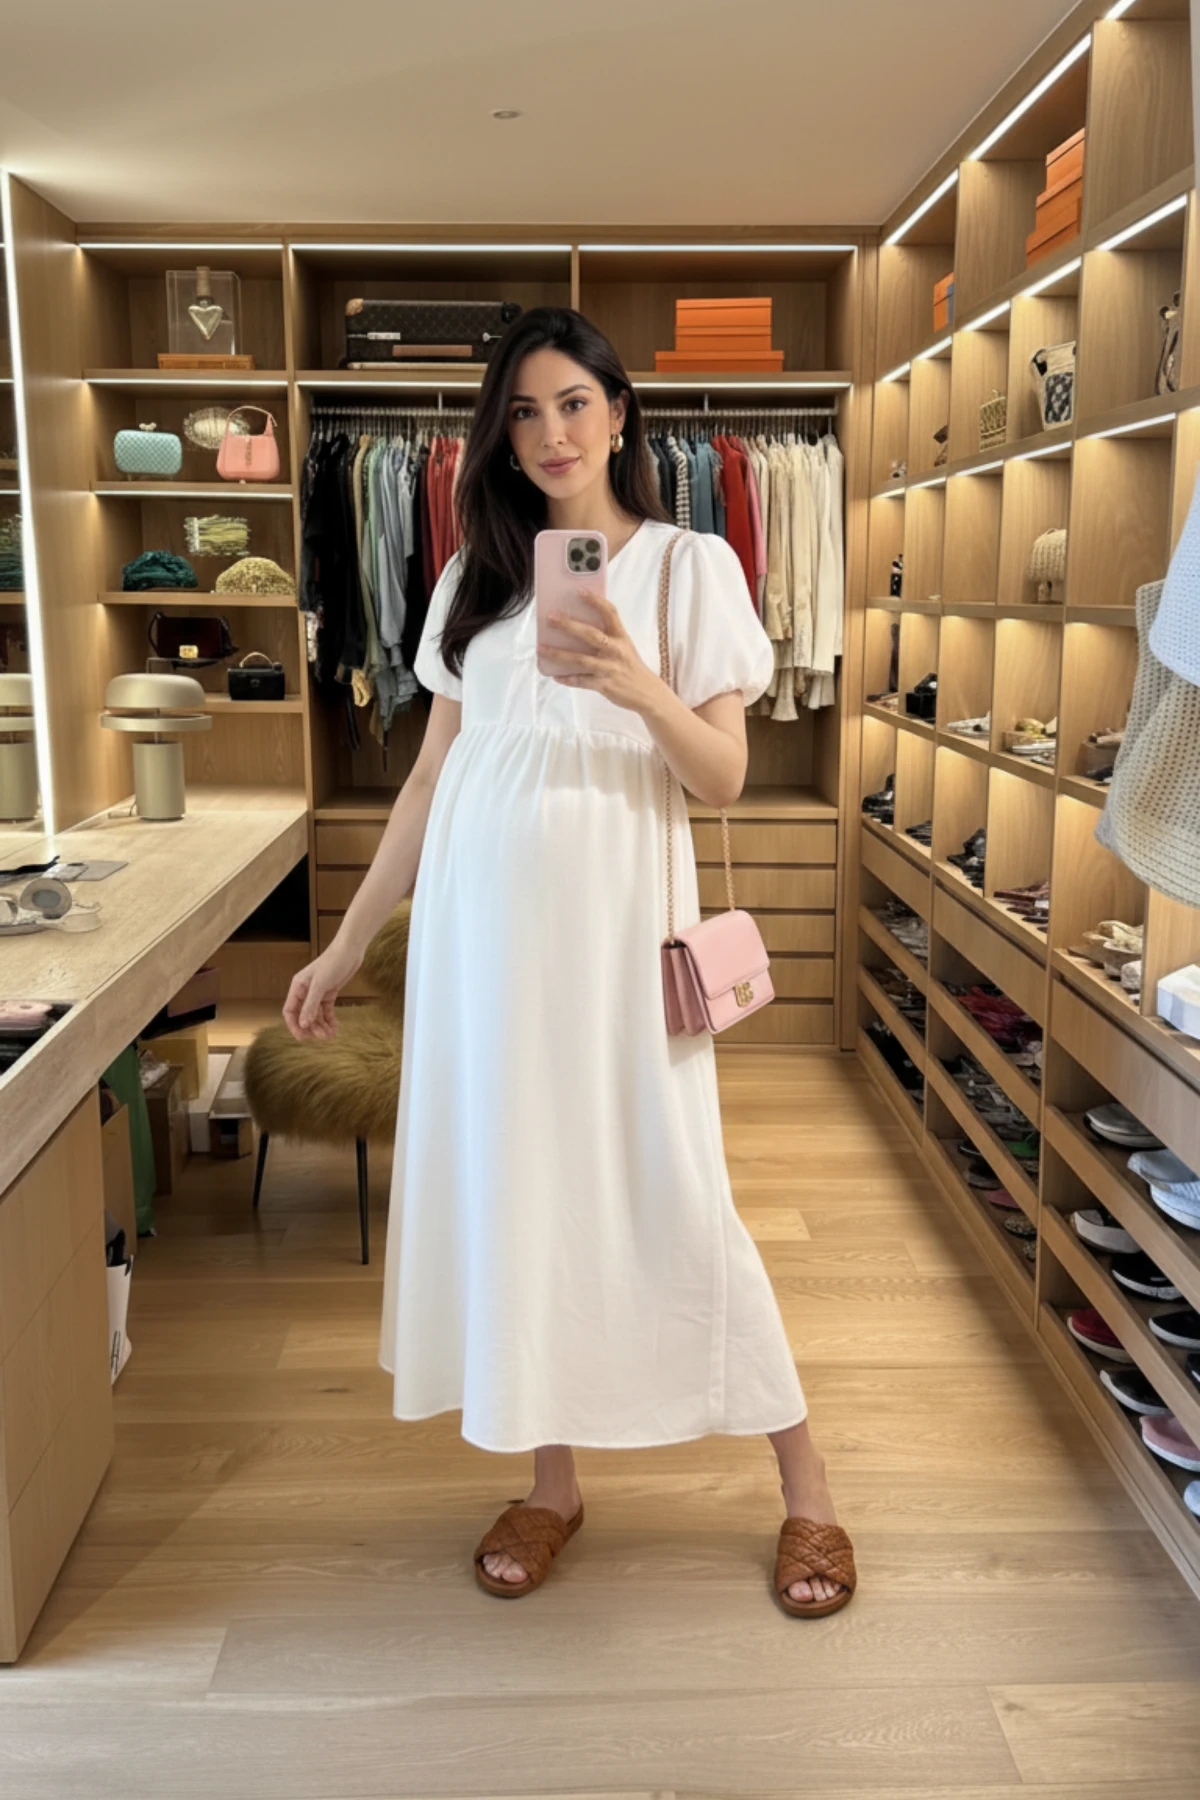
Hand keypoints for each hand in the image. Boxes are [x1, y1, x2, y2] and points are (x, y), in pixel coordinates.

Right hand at [283, 938, 364, 1041]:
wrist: (350, 950)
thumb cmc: (332, 963)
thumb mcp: (320, 985)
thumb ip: (311, 1005)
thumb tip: (303, 1024)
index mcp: (297, 987)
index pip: (290, 1011)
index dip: (294, 1025)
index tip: (303, 1037)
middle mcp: (305, 992)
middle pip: (304, 1016)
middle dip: (312, 1027)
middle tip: (323, 1037)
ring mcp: (318, 993)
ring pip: (316, 1015)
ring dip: (322, 1026)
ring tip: (331, 1035)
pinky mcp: (329, 993)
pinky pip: (326, 1011)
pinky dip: (330, 1020)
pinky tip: (335, 1028)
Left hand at [539, 590, 661, 714]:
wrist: (648, 693)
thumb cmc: (631, 667)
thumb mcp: (624, 647)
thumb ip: (607, 636)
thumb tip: (578, 626)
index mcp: (621, 637)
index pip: (610, 613)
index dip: (595, 601)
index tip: (579, 590)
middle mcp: (616, 650)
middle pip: (590, 634)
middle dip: (568, 625)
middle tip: (550, 618)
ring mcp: (609, 668)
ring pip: (580, 660)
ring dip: (558, 654)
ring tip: (541, 648)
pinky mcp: (604, 685)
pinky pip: (581, 681)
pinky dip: (567, 678)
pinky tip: (555, 675)